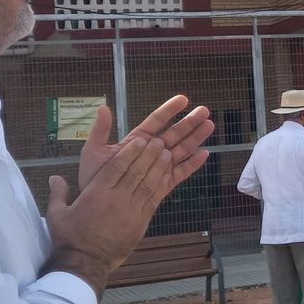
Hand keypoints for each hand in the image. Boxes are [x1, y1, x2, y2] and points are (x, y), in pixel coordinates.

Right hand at [45, 137, 174, 293]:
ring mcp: (130, 211)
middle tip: (158, 141)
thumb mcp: (56, 214)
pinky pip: (153, 200)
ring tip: (167, 152)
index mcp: (96, 193)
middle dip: (148, 154)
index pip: (116, 167)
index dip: (130, 152)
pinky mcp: (140, 222)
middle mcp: (116, 199)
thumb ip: (58, 193)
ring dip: (158, 167)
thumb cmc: (69, 238)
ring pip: (147, 184)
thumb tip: (54, 177)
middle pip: (135, 171)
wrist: (84, 264)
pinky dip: (161, 186)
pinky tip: (167, 175)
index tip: (140, 140)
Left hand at [78, 97, 213, 192]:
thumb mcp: (94, 151)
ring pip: (181, 149)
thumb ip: (100, 130)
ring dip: (195, 138)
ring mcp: (158, 166)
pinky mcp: (164, 183)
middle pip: (174, 133)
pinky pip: (181, 172)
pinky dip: (193, 164)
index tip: (183, 99)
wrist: (97, 205)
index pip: (156, 121)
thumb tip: (103, 107)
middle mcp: (151, 151)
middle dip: (189, 122)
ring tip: (210, 125)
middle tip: (205, 110)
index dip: (169, 109)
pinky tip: (204, 154)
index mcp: (136, 141)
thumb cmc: (94, 178)